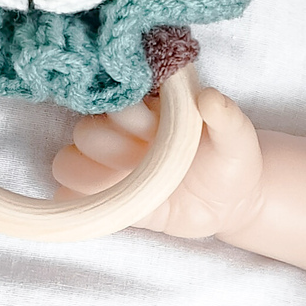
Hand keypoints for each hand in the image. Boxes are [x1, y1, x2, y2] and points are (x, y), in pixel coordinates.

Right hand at [51, 84, 265, 237]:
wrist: (230, 199)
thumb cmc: (229, 159)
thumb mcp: (237, 138)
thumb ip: (227, 117)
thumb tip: (210, 98)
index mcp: (145, 108)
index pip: (113, 102)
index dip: (130, 119)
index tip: (157, 131)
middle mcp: (119, 133)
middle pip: (86, 134)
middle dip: (114, 150)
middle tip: (151, 163)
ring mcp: (108, 166)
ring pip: (68, 163)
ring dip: (94, 178)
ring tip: (134, 188)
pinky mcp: (107, 198)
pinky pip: (70, 197)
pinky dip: (80, 205)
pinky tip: (115, 207)